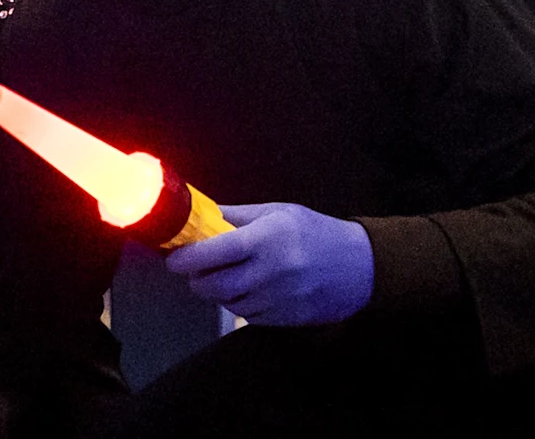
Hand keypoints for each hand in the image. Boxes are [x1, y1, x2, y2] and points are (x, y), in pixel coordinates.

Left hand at [164, 201, 375, 326]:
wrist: (360, 267)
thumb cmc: (315, 233)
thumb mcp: (278, 213)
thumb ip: (237, 216)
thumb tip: (198, 215)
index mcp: (267, 239)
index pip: (213, 253)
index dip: (186, 259)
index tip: (174, 258)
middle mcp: (270, 272)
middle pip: (215, 285)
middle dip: (197, 279)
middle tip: (195, 270)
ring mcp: (278, 300)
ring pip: (229, 303)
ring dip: (218, 292)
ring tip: (225, 276)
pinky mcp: (284, 320)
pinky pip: (248, 315)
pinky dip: (240, 304)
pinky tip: (248, 290)